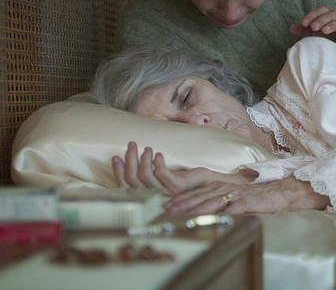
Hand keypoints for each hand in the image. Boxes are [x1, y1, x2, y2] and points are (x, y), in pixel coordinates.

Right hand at [112, 142, 242, 193]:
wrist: (212, 183)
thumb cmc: (187, 179)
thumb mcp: (165, 176)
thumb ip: (150, 174)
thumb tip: (130, 160)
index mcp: (149, 198)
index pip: (127, 189)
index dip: (119, 172)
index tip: (116, 157)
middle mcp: (156, 199)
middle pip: (134, 181)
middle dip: (130, 160)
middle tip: (131, 144)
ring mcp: (167, 195)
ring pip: (146, 177)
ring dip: (144, 159)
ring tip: (148, 148)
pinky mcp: (179, 188)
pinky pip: (163, 175)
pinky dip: (158, 163)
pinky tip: (160, 155)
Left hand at [163, 177, 329, 214]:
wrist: (282, 192)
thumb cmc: (256, 196)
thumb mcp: (233, 196)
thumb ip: (217, 199)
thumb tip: (200, 207)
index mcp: (220, 186)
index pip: (197, 193)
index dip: (180, 199)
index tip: (164, 205)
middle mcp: (226, 188)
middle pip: (201, 197)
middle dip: (183, 203)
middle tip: (167, 210)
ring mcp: (237, 194)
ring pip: (214, 201)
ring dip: (198, 207)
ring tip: (186, 213)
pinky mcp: (250, 201)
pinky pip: (236, 206)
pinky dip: (226, 211)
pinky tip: (217, 216)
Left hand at [290, 6, 335, 45]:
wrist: (335, 47)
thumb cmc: (322, 37)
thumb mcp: (310, 33)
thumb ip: (302, 30)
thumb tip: (291, 28)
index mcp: (326, 15)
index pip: (320, 10)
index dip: (312, 15)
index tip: (303, 24)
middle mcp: (335, 18)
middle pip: (330, 14)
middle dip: (321, 20)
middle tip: (313, 27)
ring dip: (332, 25)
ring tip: (324, 31)